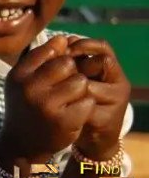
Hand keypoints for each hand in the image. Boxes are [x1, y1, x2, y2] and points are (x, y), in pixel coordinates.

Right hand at [0, 36, 94, 162]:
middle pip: (67, 64)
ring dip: (80, 90)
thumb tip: (63, 39)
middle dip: (71, 72)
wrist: (21, 144)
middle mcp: (29, 88)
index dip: (59, 57)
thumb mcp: (23, 80)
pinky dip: (85, 106)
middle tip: (65, 85)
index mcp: (18, 75)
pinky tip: (74, 113)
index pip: (48, 50)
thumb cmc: (25, 105)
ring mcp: (46, 105)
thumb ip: (40, 58)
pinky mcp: (64, 121)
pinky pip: (87, 101)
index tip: (56, 70)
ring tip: (70, 99)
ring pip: (80, 82)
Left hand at [67, 37, 130, 159]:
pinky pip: (84, 107)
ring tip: (57, 92)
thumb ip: (70, 60)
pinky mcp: (108, 120)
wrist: (90, 137)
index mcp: (111, 70)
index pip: (103, 48)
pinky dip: (69, 105)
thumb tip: (59, 40)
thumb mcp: (75, 78)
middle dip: (76, 65)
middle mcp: (119, 83)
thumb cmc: (77, 102)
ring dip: (70, 87)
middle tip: (59, 71)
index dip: (83, 44)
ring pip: (89, 85)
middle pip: (100, 62)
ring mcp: (116, 102)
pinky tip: (59, 107)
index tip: (64, 47)